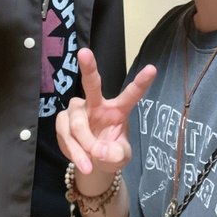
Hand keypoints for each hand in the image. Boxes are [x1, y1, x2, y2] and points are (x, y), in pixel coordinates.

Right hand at [56, 48, 156, 175]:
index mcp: (118, 109)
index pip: (131, 94)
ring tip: (90, 164)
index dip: (141, 82)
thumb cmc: (109, 153)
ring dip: (83, 145)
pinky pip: (65, 133)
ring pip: (77, 123)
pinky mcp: (63, 120)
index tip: (153, 69)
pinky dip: (73, 151)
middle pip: (92, 84)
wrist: (91, 164)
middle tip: (84, 52)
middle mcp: (97, 103)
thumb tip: (99, 151)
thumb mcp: (119, 158)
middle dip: (88, 68)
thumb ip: (115, 154)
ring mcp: (78, 110)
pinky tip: (82, 161)